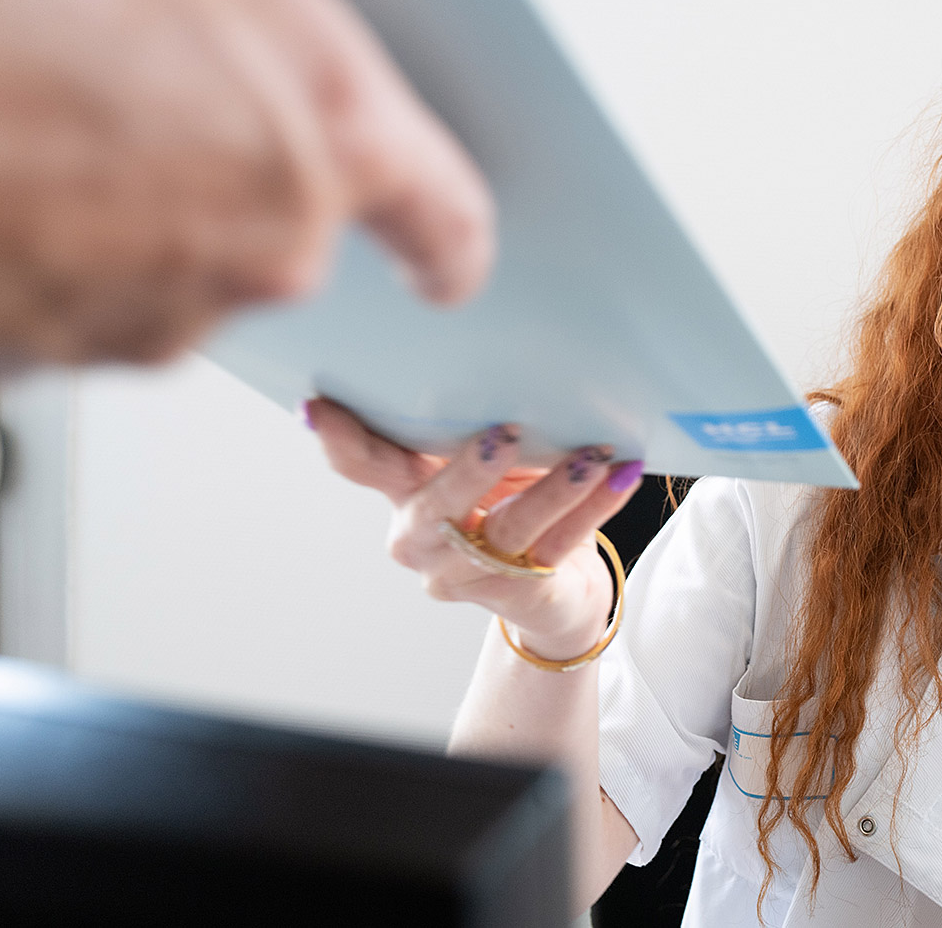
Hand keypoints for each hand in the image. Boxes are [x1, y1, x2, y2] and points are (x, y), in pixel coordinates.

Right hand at [307, 399, 644, 660]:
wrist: (556, 591)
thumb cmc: (509, 501)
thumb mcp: (478, 459)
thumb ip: (464, 422)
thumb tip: (489, 347)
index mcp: (402, 492)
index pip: (360, 465)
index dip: (339, 439)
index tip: (320, 405)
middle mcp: (422, 539)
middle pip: (435, 509)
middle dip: (469, 472)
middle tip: (505, 433)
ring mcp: (466, 573)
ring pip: (509, 532)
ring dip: (555, 490)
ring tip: (592, 455)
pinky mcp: (519, 593)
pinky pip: (559, 546)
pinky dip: (595, 508)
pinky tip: (621, 476)